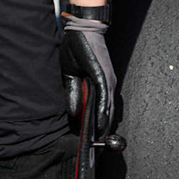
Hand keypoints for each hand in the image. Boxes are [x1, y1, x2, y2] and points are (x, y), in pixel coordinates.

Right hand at [60, 16, 116, 135]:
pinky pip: (104, 96)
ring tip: (99, 142)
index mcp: (99, 86)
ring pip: (107, 108)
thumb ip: (73, 95)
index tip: (92, 142)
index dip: (96, 127)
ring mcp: (107, 80)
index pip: (100, 111)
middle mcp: (107, 85)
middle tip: (97, 149)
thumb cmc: (77, 50)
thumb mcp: (71, 76)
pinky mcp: (103, 75)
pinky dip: (102, 110)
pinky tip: (99, 122)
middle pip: (106, 114)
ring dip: (103, 125)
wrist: (82, 30)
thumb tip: (73, 114)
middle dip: (101, 132)